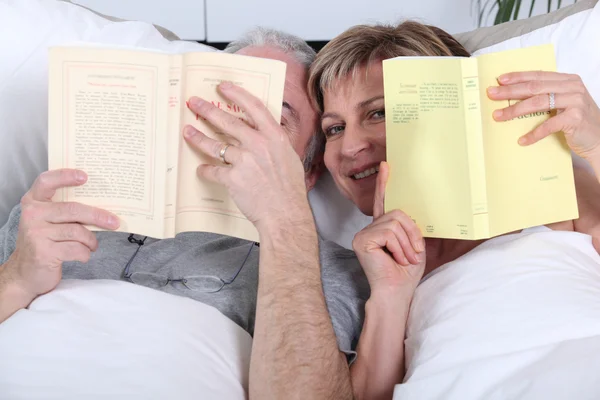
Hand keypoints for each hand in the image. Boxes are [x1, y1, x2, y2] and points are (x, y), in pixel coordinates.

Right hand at [3, 169, 118, 300]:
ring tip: (92, 244)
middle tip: (114, 222)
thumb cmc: (45, 242)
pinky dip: (85, 253)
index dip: (65, 176)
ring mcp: (36, 234)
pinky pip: (76, 249)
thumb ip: (66, 210)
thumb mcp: (49, 221)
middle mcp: (32, 214)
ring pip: (77, 232)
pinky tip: (82, 254)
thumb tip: (103, 206)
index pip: (47, 181)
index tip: (85, 176)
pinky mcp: (43, 252)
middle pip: (73, 209)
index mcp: (33, 201)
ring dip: (91, 240)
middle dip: (98, 216)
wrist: (25, 273)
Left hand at [183, 82, 311, 231]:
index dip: (237, 94)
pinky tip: (201, 169)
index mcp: (274, 137)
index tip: (223, 87)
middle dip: (207, 110)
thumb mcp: (289, 157)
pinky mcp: (233, 178)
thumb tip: (260, 133)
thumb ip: (273, 142)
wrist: (285, 213)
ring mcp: (244, 161)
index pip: (254, 107)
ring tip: (187, 131)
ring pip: (215, 145)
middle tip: (193, 102)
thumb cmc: (290, 188)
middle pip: (228, 122)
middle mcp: (258, 144)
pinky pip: (213, 170)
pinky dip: (205, 170)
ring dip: (198, 137)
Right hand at [352, 162, 425, 293]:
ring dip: (407, 243)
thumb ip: (412, 227)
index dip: (384, 184)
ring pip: (395, 223)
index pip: (383, 202)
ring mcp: (363, 233)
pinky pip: (389, 232)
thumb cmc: (405, 273)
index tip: (387, 166)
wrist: (396, 292)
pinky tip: (395, 259)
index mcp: (381, 228)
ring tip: (404, 259)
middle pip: (397, 212)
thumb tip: (416, 212)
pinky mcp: (362, 240)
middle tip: (413, 254)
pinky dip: (398, 246)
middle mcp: (369, 228)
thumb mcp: (415, 245)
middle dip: (412, 233)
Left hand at [488, 71, 599, 159]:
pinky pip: (549, 125)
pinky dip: (534, 134)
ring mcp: (575, 102)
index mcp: (568, 80)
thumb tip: (514, 96)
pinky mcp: (575, 119)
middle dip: (510, 91)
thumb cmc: (576, 122)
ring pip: (538, 103)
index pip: (538, 75)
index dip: (518, 77)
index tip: (499, 80)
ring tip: (498, 116)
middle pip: (534, 87)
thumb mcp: (563, 104)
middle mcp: (572, 87)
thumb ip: (546, 96)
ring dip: (515, 110)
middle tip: (491, 94)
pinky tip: (522, 140)